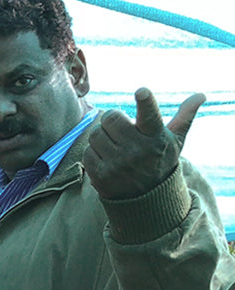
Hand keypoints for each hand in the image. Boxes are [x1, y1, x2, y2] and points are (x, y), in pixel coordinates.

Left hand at [83, 89, 203, 199]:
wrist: (148, 197)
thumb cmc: (161, 160)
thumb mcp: (176, 140)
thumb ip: (185, 116)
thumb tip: (201, 95)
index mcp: (156, 138)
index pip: (150, 116)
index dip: (145, 102)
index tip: (141, 92)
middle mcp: (137, 151)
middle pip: (111, 118)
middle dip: (113, 119)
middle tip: (120, 128)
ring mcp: (118, 164)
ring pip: (96, 134)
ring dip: (102, 136)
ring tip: (115, 145)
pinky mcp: (101, 175)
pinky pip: (88, 152)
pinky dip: (94, 153)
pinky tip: (107, 159)